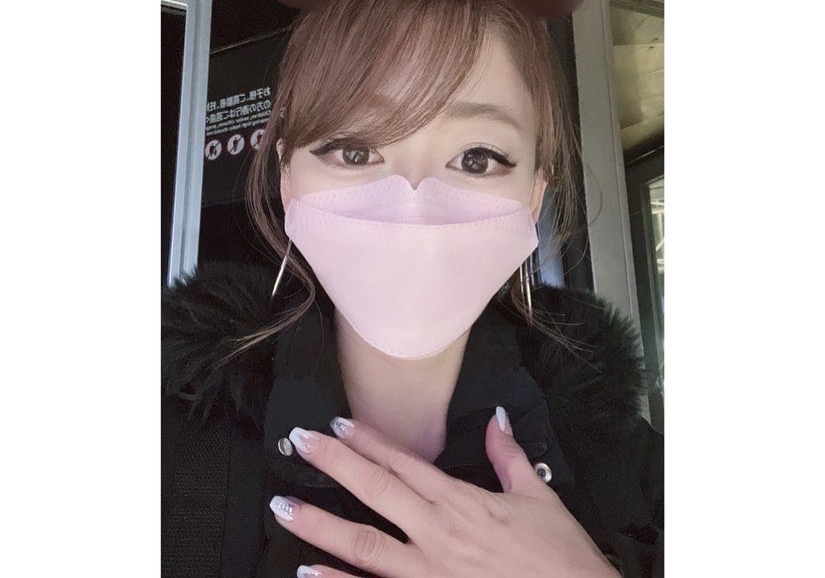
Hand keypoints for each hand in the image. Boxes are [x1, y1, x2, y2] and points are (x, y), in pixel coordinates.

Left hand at [270, 407, 618, 577]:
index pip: (405, 463)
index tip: (337, 425)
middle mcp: (438, 532)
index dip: (368, 442)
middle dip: (334, 464)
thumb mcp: (539, 497)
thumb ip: (509, 457)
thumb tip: (497, 418)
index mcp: (462, 502)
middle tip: (299, 444)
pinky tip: (308, 572)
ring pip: (363, 543)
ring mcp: (428, 572)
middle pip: (376, 491)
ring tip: (283, 507)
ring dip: (320, 524)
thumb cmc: (560, 558)